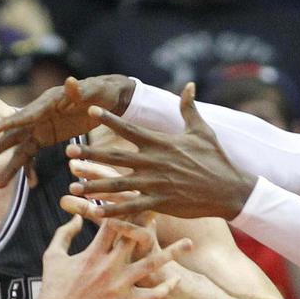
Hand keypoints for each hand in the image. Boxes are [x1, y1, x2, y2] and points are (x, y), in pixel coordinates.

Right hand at [0, 75, 136, 187]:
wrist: (105, 98)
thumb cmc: (98, 92)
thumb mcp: (91, 91)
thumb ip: (78, 91)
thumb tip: (70, 81)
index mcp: (47, 103)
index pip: (26, 114)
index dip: (11, 122)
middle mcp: (38, 116)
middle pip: (14, 135)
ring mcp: (41, 128)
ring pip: (20, 149)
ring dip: (10, 166)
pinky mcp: (46, 137)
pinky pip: (33, 154)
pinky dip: (30, 168)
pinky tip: (30, 184)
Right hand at [39, 214, 190, 298]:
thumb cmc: (53, 287)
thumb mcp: (53, 255)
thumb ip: (64, 233)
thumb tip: (75, 217)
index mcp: (92, 253)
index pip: (113, 224)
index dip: (127, 209)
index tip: (140, 195)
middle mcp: (109, 266)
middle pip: (135, 238)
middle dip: (151, 222)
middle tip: (168, 207)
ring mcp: (119, 285)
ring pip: (151, 265)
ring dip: (172, 253)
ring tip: (189, 244)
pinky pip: (151, 295)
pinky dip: (165, 288)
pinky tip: (176, 280)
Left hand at [63, 83, 257, 219]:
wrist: (230, 190)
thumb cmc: (216, 160)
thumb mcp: (203, 131)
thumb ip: (189, 108)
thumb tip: (189, 86)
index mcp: (161, 143)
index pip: (129, 129)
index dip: (109, 119)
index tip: (91, 111)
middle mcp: (154, 162)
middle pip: (115, 158)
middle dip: (90, 156)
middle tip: (69, 154)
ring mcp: (156, 184)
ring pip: (118, 185)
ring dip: (94, 186)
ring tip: (73, 186)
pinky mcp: (160, 203)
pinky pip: (132, 208)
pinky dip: (114, 212)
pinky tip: (96, 213)